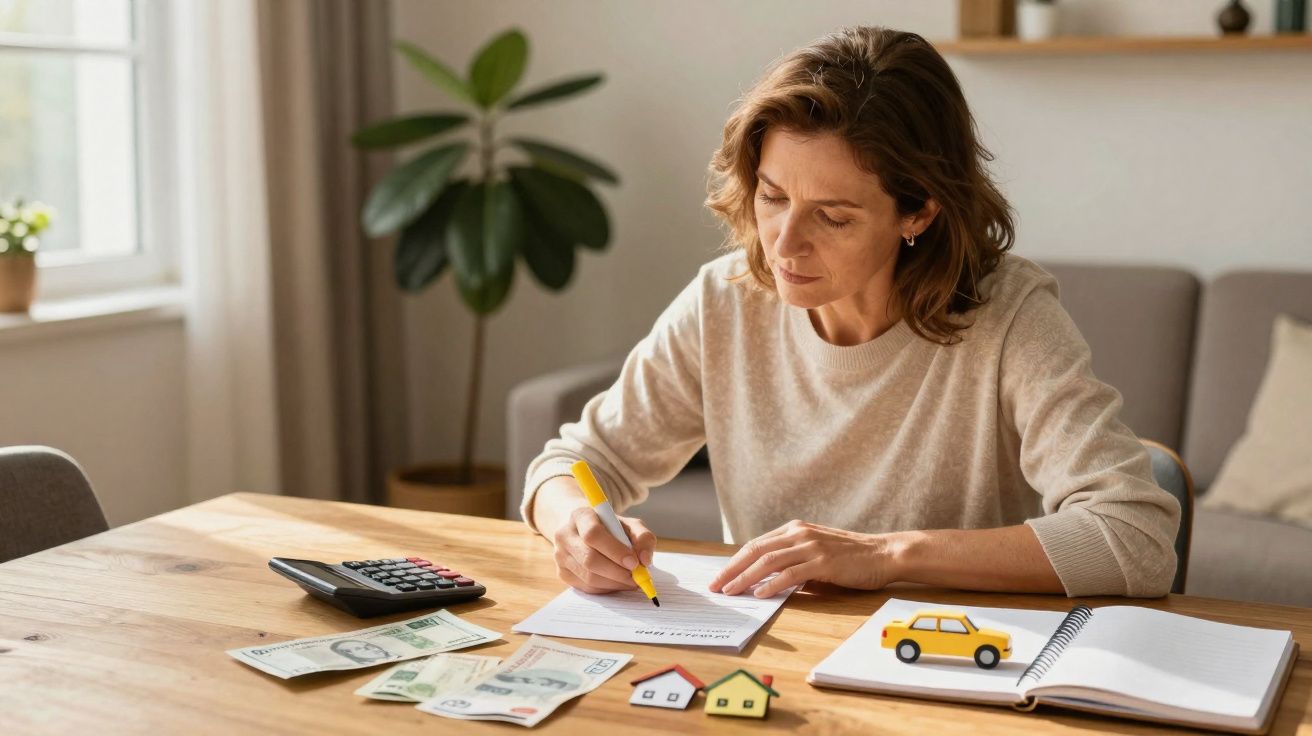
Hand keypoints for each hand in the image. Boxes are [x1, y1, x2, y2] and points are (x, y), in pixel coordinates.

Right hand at [551, 506, 656, 594]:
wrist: (582, 530)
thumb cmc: (609, 527)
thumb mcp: (628, 524)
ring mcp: (560, 556)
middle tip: (637, 577)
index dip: (615, 550)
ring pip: (589, 577)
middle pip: (589, 559)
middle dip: (617, 572)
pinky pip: (587, 587)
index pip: (593, 534)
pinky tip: (617, 582)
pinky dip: (607, 588)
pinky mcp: (562, 573)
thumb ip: (642, 537)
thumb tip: (645, 560)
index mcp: (580, 515)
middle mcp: (565, 535)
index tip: (634, 562)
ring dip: (615, 583)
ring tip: (631, 580)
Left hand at [708, 520, 899, 597]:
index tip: (720, 576)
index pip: (756, 545)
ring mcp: (811, 546)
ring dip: (745, 577)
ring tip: (731, 591)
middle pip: (756, 550)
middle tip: (715, 586)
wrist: (884, 554)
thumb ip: (793, 562)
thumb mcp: (816, 554)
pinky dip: (772, 583)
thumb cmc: (851, 558)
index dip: (735, 561)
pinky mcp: (823, 561)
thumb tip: (766, 581)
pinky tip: (760, 593)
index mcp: (795, 529)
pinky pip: (791, 572)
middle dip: (732, 569)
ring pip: (768, 561)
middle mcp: (799, 533)